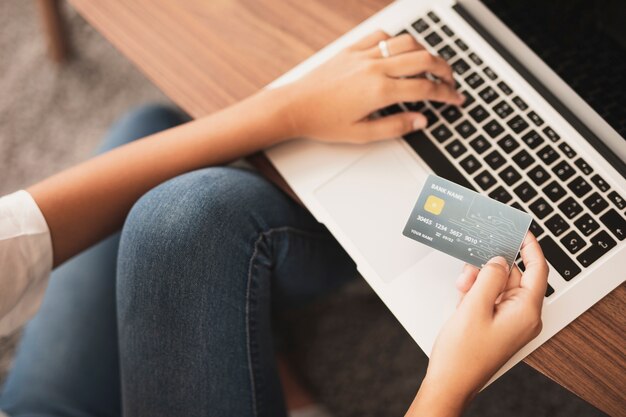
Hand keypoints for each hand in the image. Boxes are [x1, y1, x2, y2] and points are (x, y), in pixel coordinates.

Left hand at [282, 31, 463, 142]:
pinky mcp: (352, 49)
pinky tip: (400, 52)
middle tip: (451, 81)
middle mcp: (374, 68)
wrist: (294, 106)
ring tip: (430, 66)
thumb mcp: (362, 134)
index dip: (447, 94)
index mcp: (379, 91)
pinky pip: (382, 36)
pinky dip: (397, 41)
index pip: (425, 89)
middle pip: (424, 59)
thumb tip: (421, 121)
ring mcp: (363, 55)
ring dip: (425, 52)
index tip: (456, 99)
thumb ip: (395, 127)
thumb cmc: (323, 122)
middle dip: (445, 70)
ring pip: (407, 42)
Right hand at [406, 233, 547, 416]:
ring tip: (462, 290)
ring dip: (479, 282)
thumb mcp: (474, 306)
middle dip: (489, 269)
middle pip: (513, 276)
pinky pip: (491, 299)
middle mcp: (523, 316)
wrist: (450, 381)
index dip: (530, 247)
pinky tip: (462, 299)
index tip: (520, 231)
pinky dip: (476, 294)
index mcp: (526, 312)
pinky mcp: (497, 325)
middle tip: (469, 268)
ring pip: (498, 286)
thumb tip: (499, 259)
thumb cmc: (463, 353)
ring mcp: (510, 321)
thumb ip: (489, 277)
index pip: (537, 270)